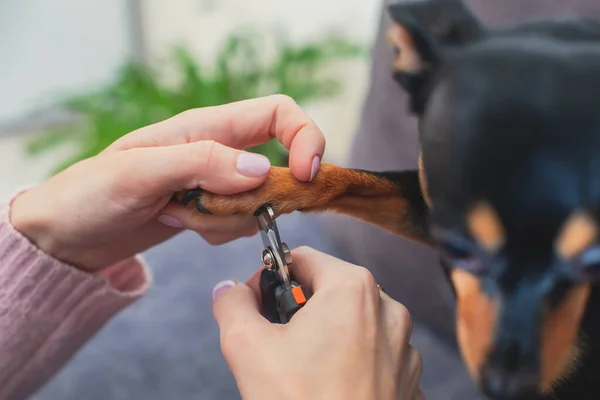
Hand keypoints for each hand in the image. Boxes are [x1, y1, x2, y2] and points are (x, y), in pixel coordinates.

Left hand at [10, 95, 324, 270]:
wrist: (68, 235)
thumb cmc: (90, 194)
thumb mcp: (139, 173)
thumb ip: (200, 163)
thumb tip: (260, 170)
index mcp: (207, 127)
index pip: (279, 114)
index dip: (305, 137)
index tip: (305, 176)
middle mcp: (219, 151)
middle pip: (276, 169)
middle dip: (253, 201)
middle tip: (204, 210)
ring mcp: (217, 183)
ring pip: (260, 202)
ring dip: (227, 220)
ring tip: (176, 214)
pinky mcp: (212, 210)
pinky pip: (241, 224)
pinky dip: (218, 232)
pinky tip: (180, 224)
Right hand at [212, 247, 423, 399]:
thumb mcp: (246, 347)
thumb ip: (233, 305)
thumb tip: (229, 290)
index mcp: (352, 288)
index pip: (303, 259)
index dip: (272, 277)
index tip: (257, 304)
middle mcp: (387, 309)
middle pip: (329, 289)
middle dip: (299, 308)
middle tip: (276, 340)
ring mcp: (404, 345)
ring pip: (353, 321)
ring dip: (326, 334)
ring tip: (303, 368)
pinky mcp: (409, 377)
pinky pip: (374, 353)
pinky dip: (352, 359)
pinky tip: (331, 384)